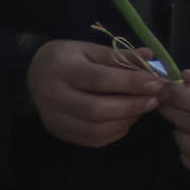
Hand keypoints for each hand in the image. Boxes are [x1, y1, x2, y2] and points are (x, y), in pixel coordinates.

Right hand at [27, 39, 163, 147]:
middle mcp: (52, 96)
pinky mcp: (58, 132)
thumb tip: (151, 57)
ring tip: (141, 109)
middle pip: (96, 109)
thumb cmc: (66, 58)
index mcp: (61, 69)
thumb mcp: (90, 49)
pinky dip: (114, 132)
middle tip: (154, 100)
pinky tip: (125, 120)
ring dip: (125, 121)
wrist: (33, 74)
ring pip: (95, 129)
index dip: (130, 83)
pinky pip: (91, 139)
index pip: (99, 79)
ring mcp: (53, 118)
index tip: (156, 83)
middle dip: (131, 106)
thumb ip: (119, 56)